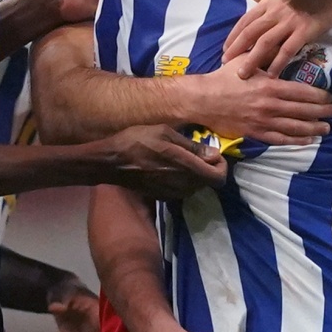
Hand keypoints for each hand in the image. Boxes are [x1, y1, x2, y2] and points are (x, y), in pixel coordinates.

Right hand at [101, 125, 227, 199]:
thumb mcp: (165, 134)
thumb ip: (192, 147)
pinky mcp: (163, 197)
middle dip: (208, 169)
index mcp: (187, 168)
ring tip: (181, 160)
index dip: (221, 166)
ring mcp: (173, 193)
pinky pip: (182, 190)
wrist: (110, 163)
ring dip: (195, 175)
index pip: (219, 177)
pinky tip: (169, 168)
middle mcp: (183, 185)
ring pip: (196, 187)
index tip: (213, 154)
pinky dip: (183, 181)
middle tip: (196, 154)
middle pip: (209, 183)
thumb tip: (214, 154)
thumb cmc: (137, 142)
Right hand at [187, 57, 331, 144]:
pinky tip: (307, 141)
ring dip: (313, 128)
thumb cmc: (224, 77)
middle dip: (322, 112)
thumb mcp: (245, 60)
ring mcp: (264, 121)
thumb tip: (280, 43)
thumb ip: (264, 54)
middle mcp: (271, 105)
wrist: (204, 99)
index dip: (318, 96)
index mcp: (270, 86)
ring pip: (295, 127)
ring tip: (326, 128)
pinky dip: (295, 141)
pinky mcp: (256, 133)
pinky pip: (280, 139)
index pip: (302, 92)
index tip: (329, 96)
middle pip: (303, 110)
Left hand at [222, 0, 331, 77]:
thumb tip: (262, 9)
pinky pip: (287, 49)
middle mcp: (275, 11)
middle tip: (225, 64)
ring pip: (265, 42)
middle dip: (235, 49)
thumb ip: (274, 1)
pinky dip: (278, 63)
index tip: (225, 48)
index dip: (233, 35)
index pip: (245, 20)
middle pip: (250, 33)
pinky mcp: (305, 30)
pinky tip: (272, 75)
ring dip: (252, 59)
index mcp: (270, 2)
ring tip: (243, 74)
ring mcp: (290, 21)